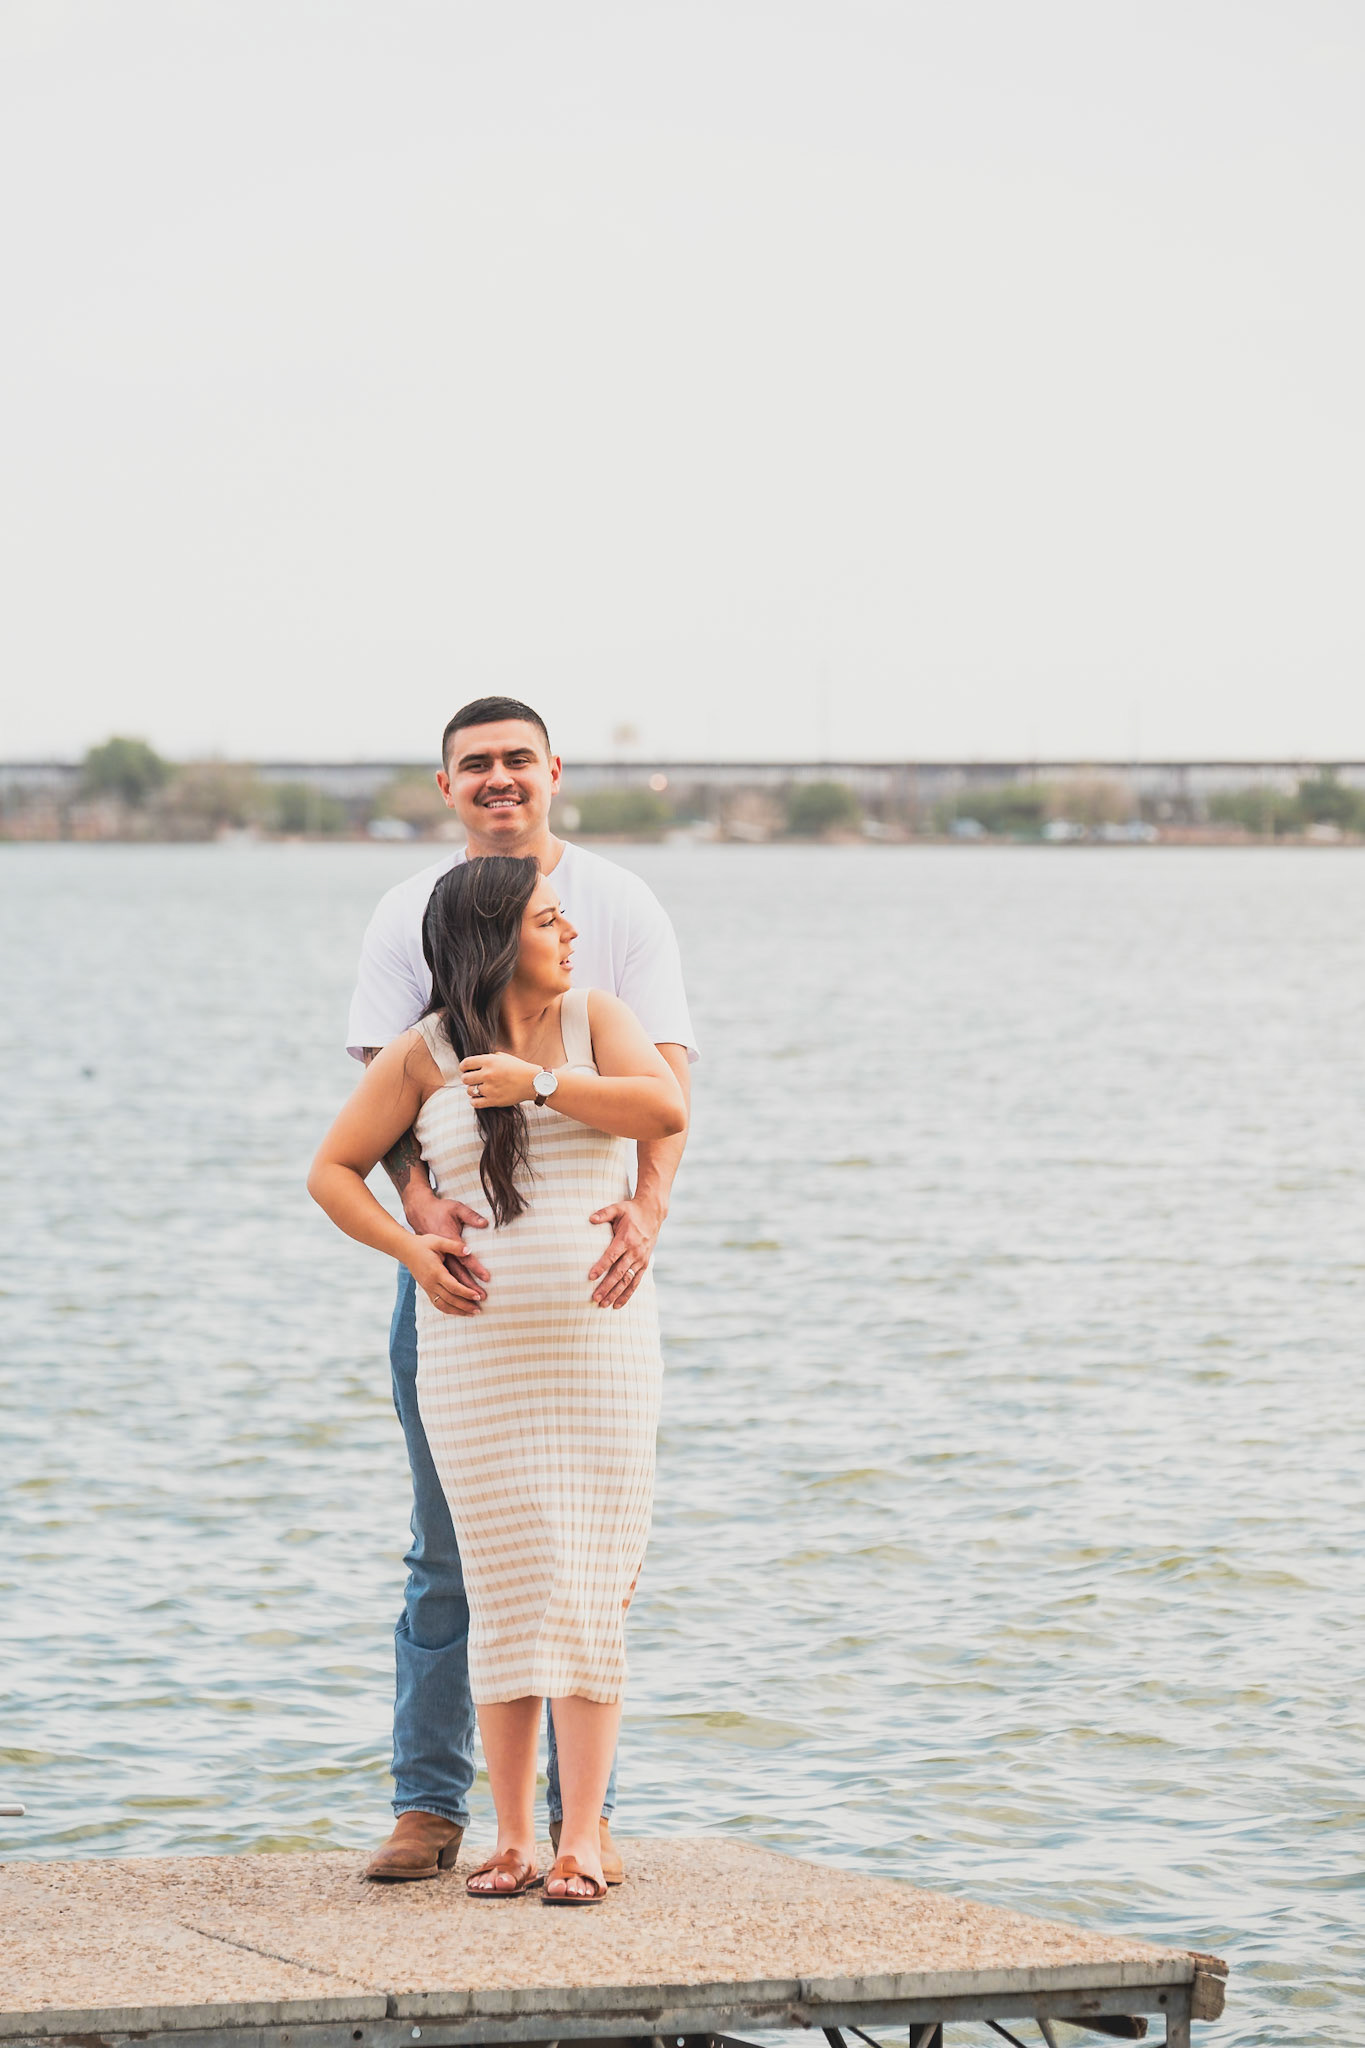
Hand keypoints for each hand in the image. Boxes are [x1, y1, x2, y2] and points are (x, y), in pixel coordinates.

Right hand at [406, 1235, 485, 1316]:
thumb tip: (469, 1250)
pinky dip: (449, 1309)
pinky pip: (437, 1304)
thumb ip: (454, 1246)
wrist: (405, 1250)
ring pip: (443, 1305)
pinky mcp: (426, 1290)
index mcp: (436, 1272)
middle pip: (450, 1299)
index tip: (478, 1296)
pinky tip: (458, 1311)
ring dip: (458, 1311)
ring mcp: (427, 1288)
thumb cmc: (423, 1244)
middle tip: (479, 1309)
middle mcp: (431, 1283)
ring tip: (472, 1313)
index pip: (453, 1287)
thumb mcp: (438, 1241)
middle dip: (465, 1306)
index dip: (466, 1293)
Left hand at [458, 1053, 538, 1107]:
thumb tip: (472, 1063)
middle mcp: (488, 1074)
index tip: (466, 1069)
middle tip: (473, 1080)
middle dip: (467, 1079)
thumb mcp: (502, 1057)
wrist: (532, 1082)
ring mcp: (490, 1088)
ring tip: (479, 1089)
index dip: (463, 1067)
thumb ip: (487, 1058)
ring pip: (469, 1091)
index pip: (465, 1064)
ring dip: (472, 1090)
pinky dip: (474, 1101)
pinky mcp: (494, 1101)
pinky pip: (475, 1103)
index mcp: (489, 1061)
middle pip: (465, 1079)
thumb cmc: (517, 1068)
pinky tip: (479, 1097)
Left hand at [588, 1193, 662, 1308]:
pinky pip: (636, 1282)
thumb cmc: (631, 1211)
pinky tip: (617, 1305)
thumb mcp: (618, 1208)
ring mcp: (641, 1260)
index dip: (601, 1267)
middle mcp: (635, 1251)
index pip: (612, 1256)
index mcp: (626, 1239)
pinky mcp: (644, 1264)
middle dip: (606, 1287)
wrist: (653, 1213)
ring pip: (627, 1281)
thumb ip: (604, 1213)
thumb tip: (590, 1218)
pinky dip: (627, 1295)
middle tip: (594, 1298)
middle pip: (619, 1273)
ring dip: (615, 1294)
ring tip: (603, 1304)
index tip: (590, 1277)